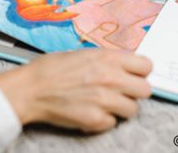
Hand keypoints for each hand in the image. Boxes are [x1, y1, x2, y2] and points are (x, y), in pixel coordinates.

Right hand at [0, 49, 151, 132]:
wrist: (31, 88)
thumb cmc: (52, 68)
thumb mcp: (83, 53)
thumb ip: (107, 60)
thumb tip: (124, 66)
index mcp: (107, 58)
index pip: (146, 65)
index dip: (140, 71)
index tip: (135, 74)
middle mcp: (110, 78)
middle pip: (145, 90)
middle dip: (134, 90)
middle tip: (122, 91)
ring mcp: (104, 101)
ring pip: (132, 109)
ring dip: (121, 107)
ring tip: (105, 102)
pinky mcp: (95, 120)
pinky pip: (112, 123)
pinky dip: (104, 119)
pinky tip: (90, 110)